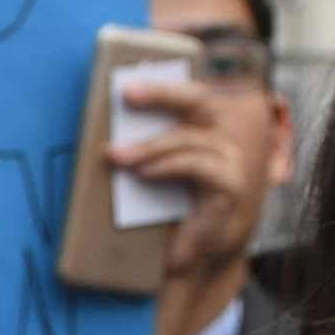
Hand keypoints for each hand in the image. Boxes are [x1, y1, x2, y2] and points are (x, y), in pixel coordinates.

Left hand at [108, 70, 264, 334]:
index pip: (188, 94)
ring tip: (116, 156)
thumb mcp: (149, 175)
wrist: (185, 259)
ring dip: (150, 146)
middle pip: (196, 101)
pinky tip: (142, 173)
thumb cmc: (165, 212)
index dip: (164, 80)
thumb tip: (105, 129)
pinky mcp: (230, 187)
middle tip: (127, 94)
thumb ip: (138, 151)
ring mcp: (230, 162)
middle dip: (162, 93)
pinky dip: (167, 167)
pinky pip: (198, 166)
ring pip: (190, 139)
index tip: (130, 74)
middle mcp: (222, 139)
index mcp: (202, 129)